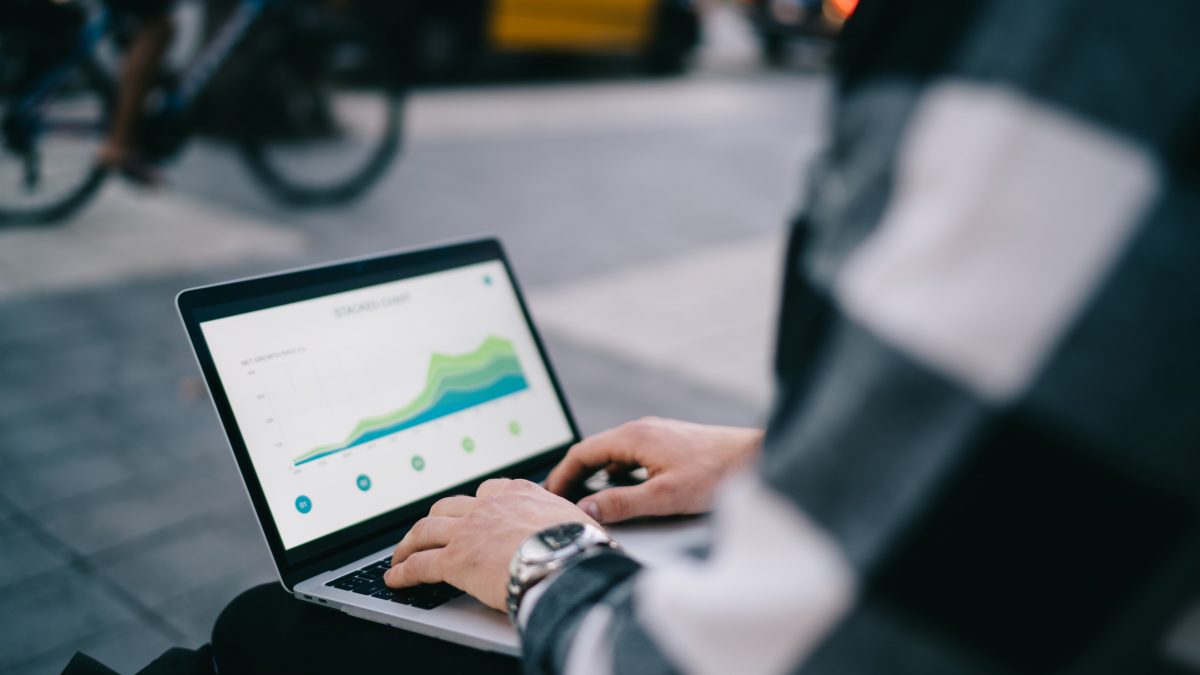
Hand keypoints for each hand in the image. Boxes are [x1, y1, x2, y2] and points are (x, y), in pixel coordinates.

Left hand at [384, 478, 600, 610]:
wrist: (565, 559)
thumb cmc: (578, 544)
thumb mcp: (575, 519)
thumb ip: (563, 520)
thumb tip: (579, 529)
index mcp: (517, 494)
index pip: (486, 493)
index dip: (472, 506)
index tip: (468, 513)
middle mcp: (488, 507)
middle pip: (447, 507)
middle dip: (434, 520)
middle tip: (426, 533)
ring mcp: (468, 531)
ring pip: (426, 530)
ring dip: (409, 543)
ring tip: (401, 555)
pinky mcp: (455, 560)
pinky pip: (420, 564)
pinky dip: (403, 571)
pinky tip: (396, 578)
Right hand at [545, 417, 762, 523]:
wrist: (754, 457)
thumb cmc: (715, 473)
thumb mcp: (663, 496)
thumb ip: (621, 503)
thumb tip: (586, 508)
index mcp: (633, 436)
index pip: (582, 452)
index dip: (561, 475)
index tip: (549, 495)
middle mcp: (641, 430)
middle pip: (595, 451)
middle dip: (575, 476)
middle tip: (561, 500)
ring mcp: (656, 434)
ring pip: (614, 453)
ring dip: (596, 475)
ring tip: (585, 499)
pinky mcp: (669, 443)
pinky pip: (631, 455)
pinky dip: (617, 472)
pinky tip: (622, 490)